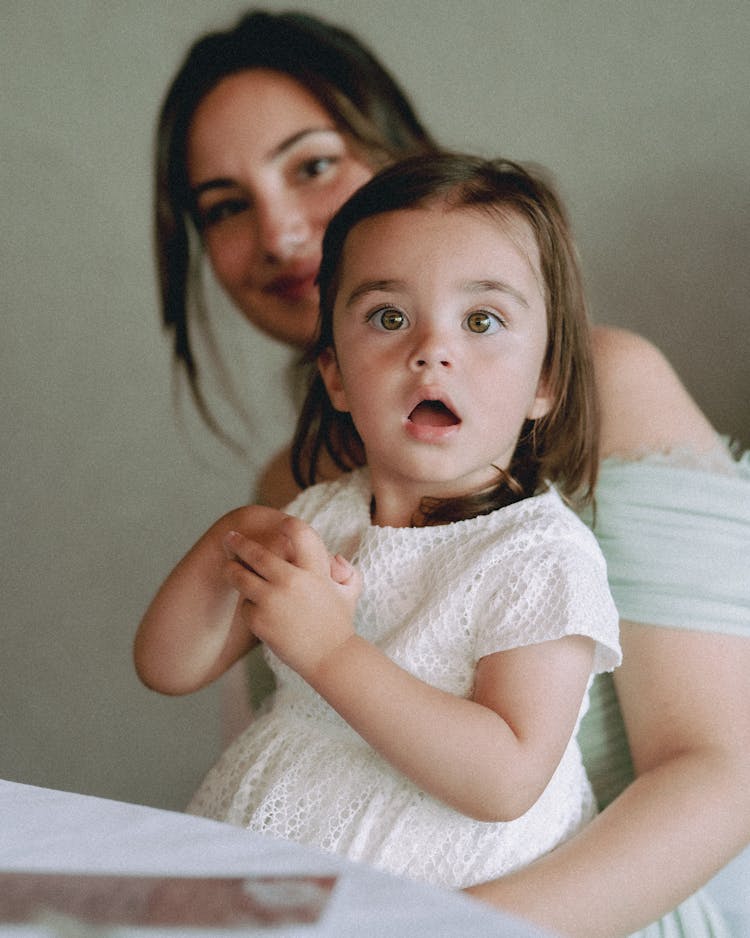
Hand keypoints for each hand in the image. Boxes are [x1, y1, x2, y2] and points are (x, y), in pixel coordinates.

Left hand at [222, 517, 361, 681]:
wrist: (330, 658)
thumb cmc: (339, 623)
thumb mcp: (350, 591)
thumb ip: (345, 570)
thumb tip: (334, 557)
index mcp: (314, 569)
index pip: (298, 532)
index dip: (285, 524)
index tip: (276, 524)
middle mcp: (292, 580)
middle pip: (255, 553)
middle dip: (239, 543)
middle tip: (229, 538)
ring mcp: (273, 600)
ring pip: (240, 577)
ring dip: (232, 570)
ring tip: (229, 567)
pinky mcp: (260, 620)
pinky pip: (245, 605)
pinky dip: (249, 605)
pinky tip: (256, 608)